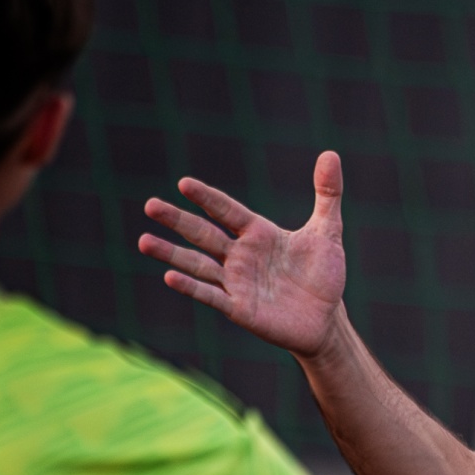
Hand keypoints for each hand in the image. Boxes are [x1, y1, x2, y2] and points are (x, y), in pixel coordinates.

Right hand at [138, 150, 348, 359]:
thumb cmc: (323, 275)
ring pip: (197, 264)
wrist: (326, 320)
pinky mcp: (239, 309)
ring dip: (171, 254)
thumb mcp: (328, 232)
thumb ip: (327, 195)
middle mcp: (240, 255)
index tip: (184, 183)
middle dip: (177, 220)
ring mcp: (236, 282)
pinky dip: (191, 287)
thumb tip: (330, 154)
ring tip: (144, 241)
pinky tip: (169, 277)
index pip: (227, 211)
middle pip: (203, 233)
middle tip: (150, 205)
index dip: (207, 198)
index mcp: (257, 233)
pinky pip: (211, 295)